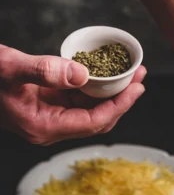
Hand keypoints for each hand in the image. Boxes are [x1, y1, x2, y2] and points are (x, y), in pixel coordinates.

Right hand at [0, 45, 145, 144]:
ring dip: (110, 94)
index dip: (119, 106)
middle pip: (97, 120)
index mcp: (43, 127)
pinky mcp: (46, 107)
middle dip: (121, 100)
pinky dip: (92, 89)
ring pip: (89, 111)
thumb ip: (44, 71)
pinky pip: (77, 102)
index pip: (94, 122)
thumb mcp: (9, 67)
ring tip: (129, 74)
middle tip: (140, 78)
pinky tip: (103, 75)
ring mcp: (48, 119)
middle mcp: (49, 128)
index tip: (138, 88)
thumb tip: (82, 74)